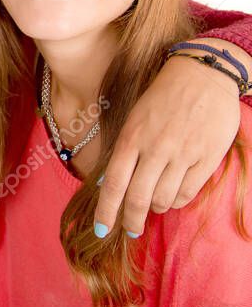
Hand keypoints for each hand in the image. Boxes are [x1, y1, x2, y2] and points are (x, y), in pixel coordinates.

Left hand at [94, 43, 242, 236]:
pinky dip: (176, 201)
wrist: (202, 75)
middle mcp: (154, 149)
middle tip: (130, 231)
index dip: (106, 210)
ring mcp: (181, 154)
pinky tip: (172, 198)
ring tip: (154, 206)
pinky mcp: (206, 158)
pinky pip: (187, 192)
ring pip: (163, 199)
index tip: (101, 229)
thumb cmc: (162, 96)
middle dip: (131, 220)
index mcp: (131, 138)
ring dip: (155, 208)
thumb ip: (124, 150)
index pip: (113, 183)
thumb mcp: (134, 119)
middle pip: (137, 198)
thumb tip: (108, 183)